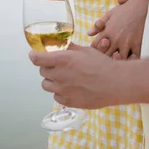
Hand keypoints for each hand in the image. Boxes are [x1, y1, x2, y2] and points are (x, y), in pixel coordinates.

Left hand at [29, 43, 148, 108]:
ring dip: (51, 80)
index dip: (33, 56)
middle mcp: (59, 75)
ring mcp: (63, 90)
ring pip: (46, 85)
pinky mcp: (68, 102)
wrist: (115, 83)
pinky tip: (70, 88)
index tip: (33, 54)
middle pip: (42, 72)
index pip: (38, 59)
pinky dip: (60, 92)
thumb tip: (64, 46)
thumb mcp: (86, 51)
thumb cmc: (102, 64)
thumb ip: (71, 49)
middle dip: (46, 67)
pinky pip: (56, 96)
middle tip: (56, 65)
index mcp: (62, 60)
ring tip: (63, 77)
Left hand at [87, 0, 148, 58]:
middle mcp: (115, 38)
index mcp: (107, 30)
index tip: (98, 53)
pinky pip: (132, 59)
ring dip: (118, 61)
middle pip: (105, 56)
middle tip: (108, 59)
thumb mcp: (111, 14)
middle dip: (105, 59)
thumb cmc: (127, 8)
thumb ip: (99, 24)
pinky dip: (131, 61)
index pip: (95, 46)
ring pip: (118, 60)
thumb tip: (89, 33)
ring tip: (120, 61)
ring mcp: (126, 42)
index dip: (95, 51)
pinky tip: (131, 59)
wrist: (145, 4)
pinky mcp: (137, 44)